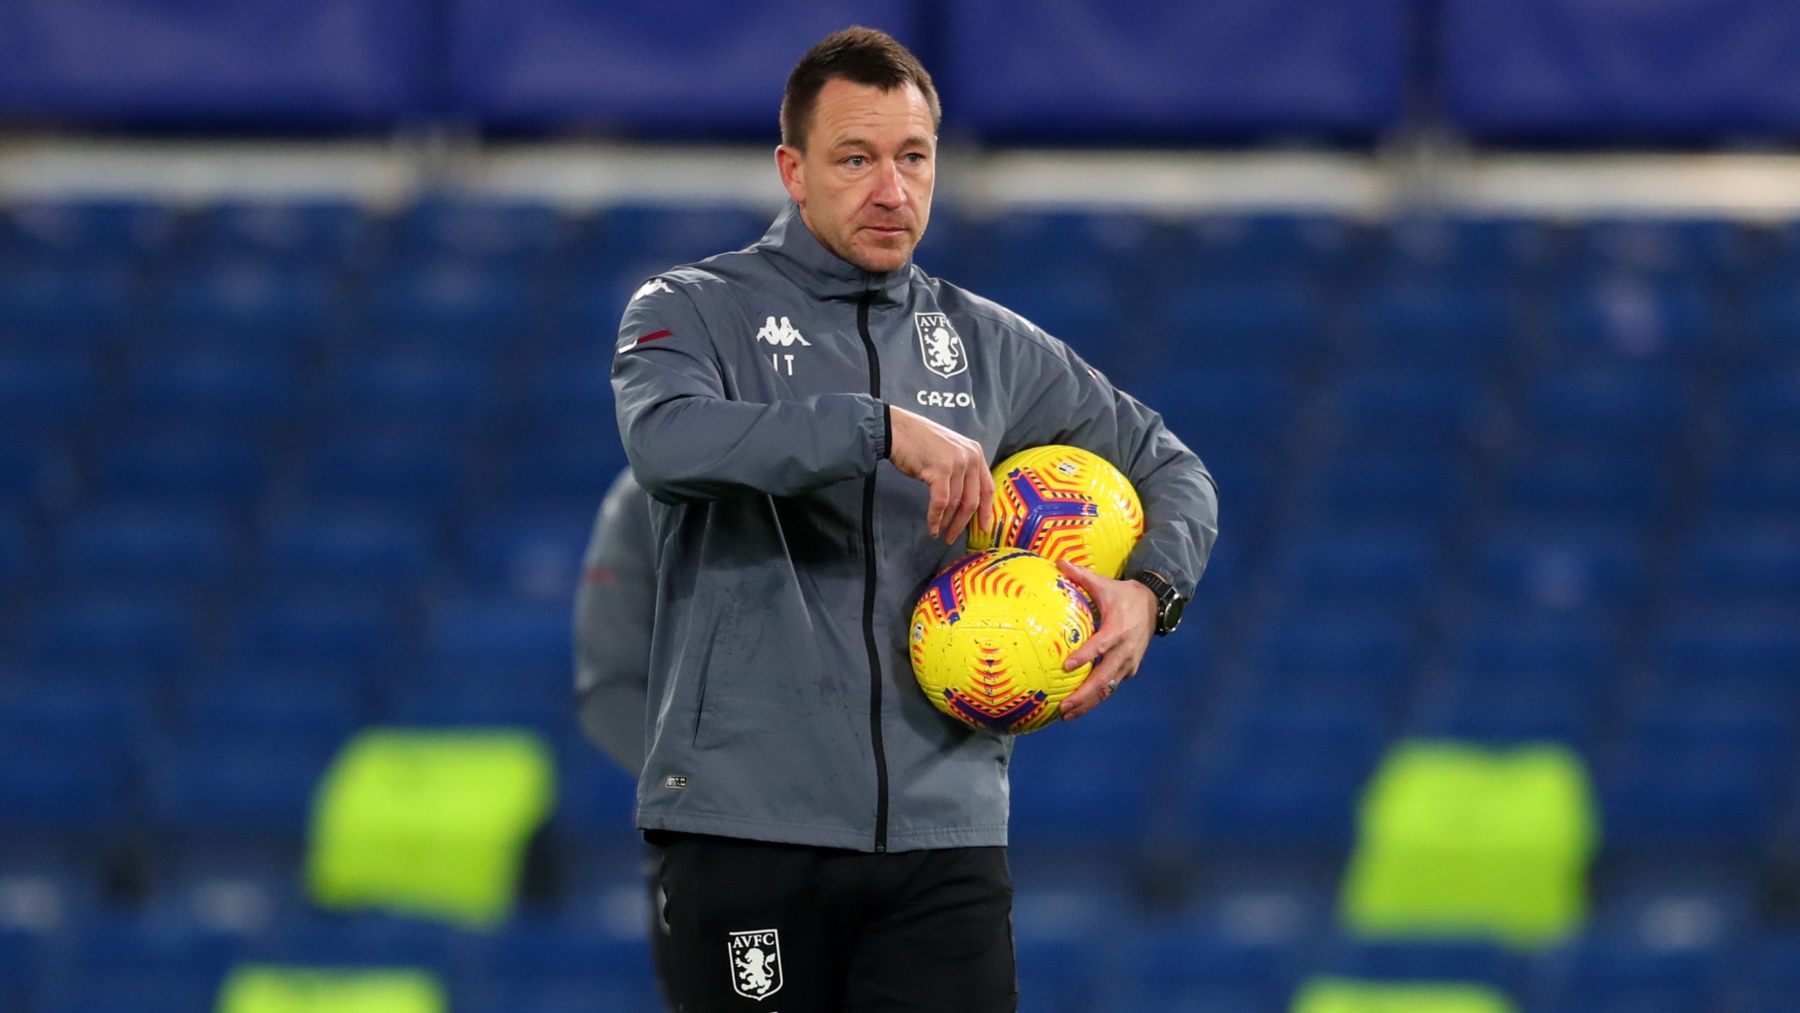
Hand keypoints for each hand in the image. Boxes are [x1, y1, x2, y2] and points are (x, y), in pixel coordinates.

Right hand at [887, 405, 993, 542]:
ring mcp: (956, 463)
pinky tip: (932, 526)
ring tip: (939, 532)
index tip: (983, 527)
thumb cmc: (920, 442)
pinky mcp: (940, 470)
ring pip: (956, 503)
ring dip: (946, 522)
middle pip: (973, 500)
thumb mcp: (950, 451)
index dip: (986, 510)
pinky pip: (941, 502)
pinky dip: (936, 517)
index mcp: (976, 453)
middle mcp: (970, 457)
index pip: (987, 487)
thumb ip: (962, 469)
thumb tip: (965, 501)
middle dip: (963, 523)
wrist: (898, 430)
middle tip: (953, 537)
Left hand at [1055, 559, 1156, 721]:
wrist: (1153, 606)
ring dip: (1088, 703)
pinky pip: (1112, 686)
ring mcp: (1129, 662)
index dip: (1084, 656)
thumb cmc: (1122, 595)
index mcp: (1118, 629)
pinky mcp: (1129, 669)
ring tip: (1066, 715)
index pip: (1100, 645)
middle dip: (1084, 694)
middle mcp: (1125, 650)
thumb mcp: (1103, 583)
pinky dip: (1096, 698)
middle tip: (1064, 706)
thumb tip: (1058, 562)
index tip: (1066, 666)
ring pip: (1108, 688)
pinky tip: (1078, 707)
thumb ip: (1080, 576)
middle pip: (1104, 677)